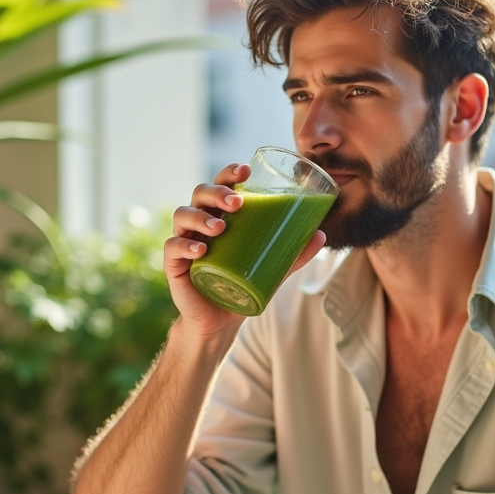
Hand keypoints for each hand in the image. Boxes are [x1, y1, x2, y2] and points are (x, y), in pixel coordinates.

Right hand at [163, 163, 326, 336]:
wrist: (220, 321)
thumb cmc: (243, 286)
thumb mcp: (273, 269)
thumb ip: (294, 253)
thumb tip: (321, 235)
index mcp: (221, 215)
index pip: (221, 184)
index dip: (230, 173)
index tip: (246, 172)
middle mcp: (200, 223)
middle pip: (201, 193)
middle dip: (217, 192)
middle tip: (237, 203)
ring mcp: (185, 241)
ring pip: (184, 214)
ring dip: (201, 217)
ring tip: (220, 228)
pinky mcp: (175, 264)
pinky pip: (173, 247)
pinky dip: (185, 245)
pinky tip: (201, 249)